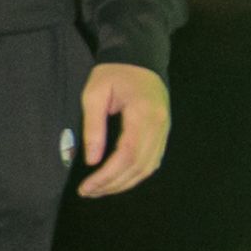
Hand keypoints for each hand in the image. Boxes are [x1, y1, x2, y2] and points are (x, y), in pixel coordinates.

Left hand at [77, 63, 169, 197]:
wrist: (139, 57)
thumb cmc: (114, 72)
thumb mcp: (95, 93)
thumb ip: (93, 127)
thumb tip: (92, 160)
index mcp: (143, 115)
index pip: (127, 155)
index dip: (107, 176)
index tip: (87, 186)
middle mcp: (159, 127)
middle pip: (138, 167)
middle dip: (112, 184)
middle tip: (89, 192)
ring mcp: (164, 131)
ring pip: (147, 168)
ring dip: (123, 183)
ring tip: (100, 190)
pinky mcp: (162, 133)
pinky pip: (152, 162)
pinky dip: (135, 175)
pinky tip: (118, 180)